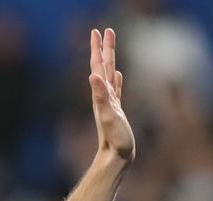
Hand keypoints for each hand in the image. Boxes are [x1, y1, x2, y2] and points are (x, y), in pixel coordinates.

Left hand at [89, 28, 134, 163]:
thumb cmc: (115, 140)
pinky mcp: (117, 110)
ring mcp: (111, 102)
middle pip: (104, 66)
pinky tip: (118, 75)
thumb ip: (101, 96)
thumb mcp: (108, 115)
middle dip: (104, 48)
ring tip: (110, 47)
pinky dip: (117, 79)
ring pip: (110, 75)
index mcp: (102, 94)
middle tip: (105, 31)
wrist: (115, 158)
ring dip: (110, 60)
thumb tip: (93, 75)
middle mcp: (104, 96)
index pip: (99, 66)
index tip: (98, 31)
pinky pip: (117, 89)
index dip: (99, 48)